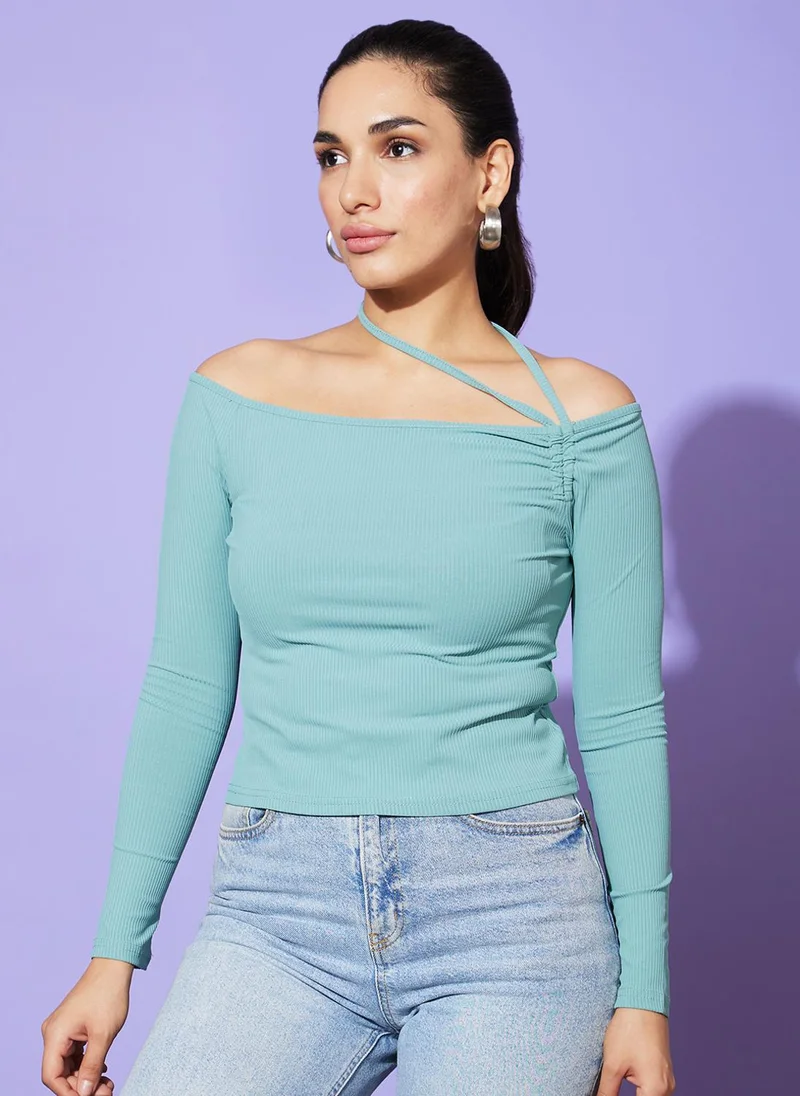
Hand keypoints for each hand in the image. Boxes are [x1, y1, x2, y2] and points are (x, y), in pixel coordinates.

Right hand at [41, 958, 131, 1094]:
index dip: (68, 1092)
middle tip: (106, 1092)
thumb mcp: (103, 1035)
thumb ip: (92, 1066)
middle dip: (81, 1086)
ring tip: (107, 1085)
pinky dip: (87, 1064)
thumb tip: (84, 1093)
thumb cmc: (108, 994)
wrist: (113, 967)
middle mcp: (54, 1034)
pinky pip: (75, 1054)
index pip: (52, 1075)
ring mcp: (62, 1030)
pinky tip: (103, 1070)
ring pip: (69, 1064)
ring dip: (86, 1077)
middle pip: (61, 1072)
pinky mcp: (72, 1028)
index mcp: (55, 1035)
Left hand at [597, 1007, 676, 1094]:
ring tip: (614, 1088)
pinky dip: (641, 1091)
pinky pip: (653, 1089)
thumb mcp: (613, 1065)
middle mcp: (667, 1087)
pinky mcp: (663, 1070)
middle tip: (608, 1091)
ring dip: (636, 1095)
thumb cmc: (629, 1030)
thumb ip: (607, 1092)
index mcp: (656, 1089)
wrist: (643, 1002)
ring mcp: (667, 1079)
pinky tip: (628, 1086)